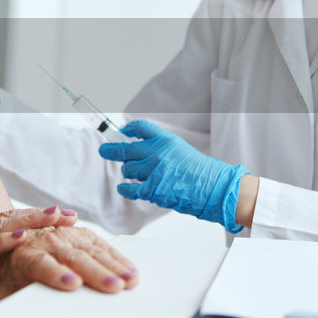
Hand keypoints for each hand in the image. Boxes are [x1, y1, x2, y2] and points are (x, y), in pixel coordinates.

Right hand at [0, 207, 76, 317]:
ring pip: (0, 226)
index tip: (65, 218)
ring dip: (30, 222)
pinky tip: (23, 236)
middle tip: (69, 214)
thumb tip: (30, 260)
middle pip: (9, 218)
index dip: (38, 218)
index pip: (11, 221)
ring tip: (54, 218)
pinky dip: (3, 241)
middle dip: (42, 215)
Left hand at [0, 222, 138, 300]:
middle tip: (114, 286)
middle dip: (94, 271)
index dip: (56, 274)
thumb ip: (8, 310)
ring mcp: (63, 234)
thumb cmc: (11, 280)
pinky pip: (99, 244)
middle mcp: (43, 240)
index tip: (73, 284)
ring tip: (130, 280)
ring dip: (112, 264)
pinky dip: (116, 257)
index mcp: (22, 256)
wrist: (12, 250)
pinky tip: (129, 270)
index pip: (40, 264)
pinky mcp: (77, 233)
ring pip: (90, 248)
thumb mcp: (5, 296)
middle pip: (71, 256)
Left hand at [98, 119, 250, 233]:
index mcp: (165, 140)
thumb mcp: (182, 149)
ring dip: (128, 171)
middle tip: (104, 150)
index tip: (123, 131)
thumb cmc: (201, 171)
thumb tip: (143, 150)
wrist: (212, 187)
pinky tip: (123, 187)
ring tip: (130, 172)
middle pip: (125, 149)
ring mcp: (153, 171)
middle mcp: (156, 153)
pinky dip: (125, 188)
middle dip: (111, 150)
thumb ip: (162, 148)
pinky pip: (131, 188)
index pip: (141, 128)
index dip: (129, 128)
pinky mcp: (152, 189)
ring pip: (128, 169)